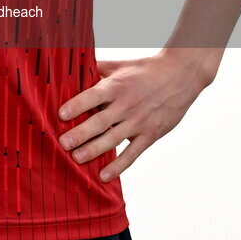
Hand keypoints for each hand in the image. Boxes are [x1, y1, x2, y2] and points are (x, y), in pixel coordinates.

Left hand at [57, 52, 212, 182]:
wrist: (179, 76)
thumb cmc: (145, 69)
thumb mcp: (120, 65)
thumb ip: (98, 69)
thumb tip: (74, 66)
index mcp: (117, 85)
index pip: (93, 96)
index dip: (77, 105)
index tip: (61, 114)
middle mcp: (127, 104)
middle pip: (100, 121)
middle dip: (80, 133)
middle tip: (63, 143)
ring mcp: (139, 121)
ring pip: (113, 139)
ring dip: (94, 150)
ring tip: (76, 158)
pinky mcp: (150, 134)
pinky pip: (133, 153)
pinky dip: (118, 166)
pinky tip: (104, 175)